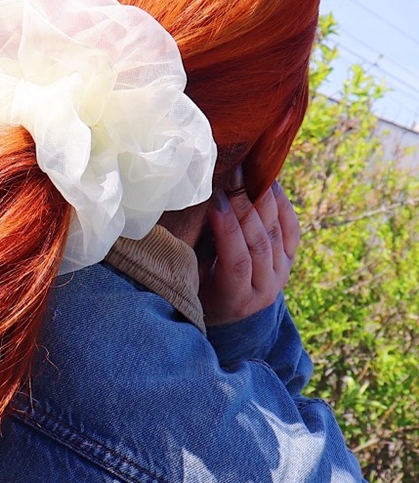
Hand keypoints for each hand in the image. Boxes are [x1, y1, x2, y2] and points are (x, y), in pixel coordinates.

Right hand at [199, 177, 299, 326]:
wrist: (223, 309)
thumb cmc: (195, 293)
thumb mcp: (190, 283)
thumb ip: (194, 256)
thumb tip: (192, 213)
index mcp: (236, 300)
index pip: (238, 261)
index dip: (229, 229)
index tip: (216, 199)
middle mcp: (265, 290)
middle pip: (259, 241)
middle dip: (245, 205)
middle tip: (232, 175)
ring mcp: (281, 274)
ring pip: (276, 231)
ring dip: (261, 199)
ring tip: (247, 172)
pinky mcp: (289, 260)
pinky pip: (291, 228)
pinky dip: (281, 203)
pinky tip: (269, 182)